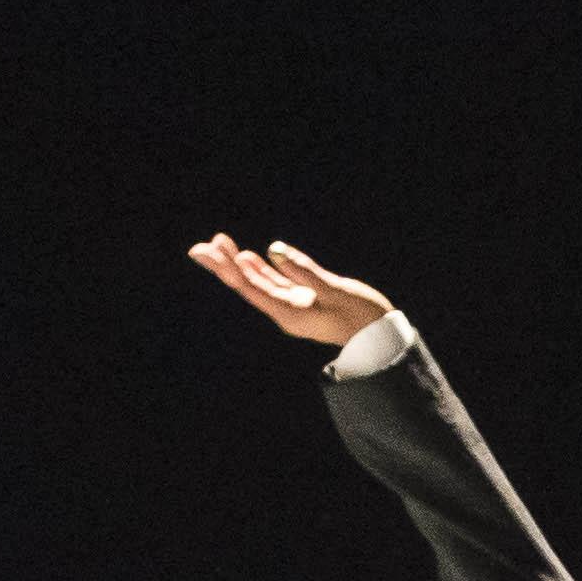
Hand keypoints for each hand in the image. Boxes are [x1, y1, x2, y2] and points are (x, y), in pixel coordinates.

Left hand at [188, 235, 397, 350]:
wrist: (380, 338)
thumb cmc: (362, 316)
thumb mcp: (334, 291)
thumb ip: (304, 271)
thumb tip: (274, 250)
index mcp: (289, 313)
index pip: (249, 287)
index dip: (226, 268)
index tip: (207, 251)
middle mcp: (285, 311)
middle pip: (247, 285)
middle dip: (224, 265)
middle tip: (200, 246)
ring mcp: (294, 307)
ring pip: (259, 283)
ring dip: (239, 264)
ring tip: (219, 243)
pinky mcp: (304, 302)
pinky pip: (277, 284)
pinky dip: (263, 269)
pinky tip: (250, 256)